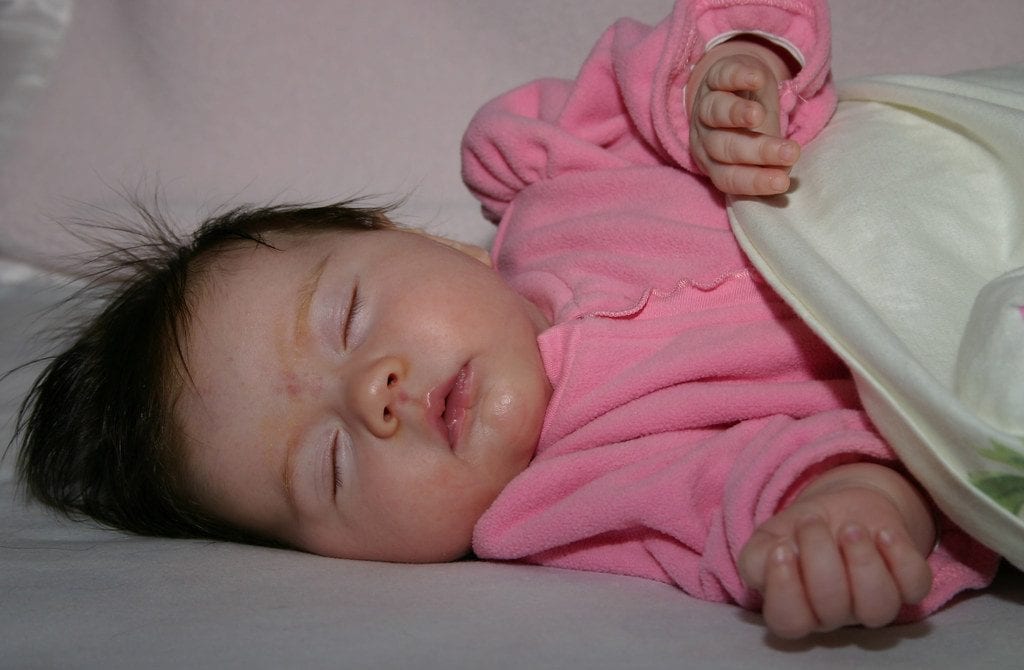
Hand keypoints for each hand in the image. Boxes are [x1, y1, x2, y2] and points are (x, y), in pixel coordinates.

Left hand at [688, 42, 799, 195]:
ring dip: (736, 114)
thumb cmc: (752, 129)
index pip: (728, 177)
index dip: (753, 182)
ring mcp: (706, 106)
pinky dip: (737, 78)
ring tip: (759, 115)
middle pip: (724, 147)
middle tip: (789, 153)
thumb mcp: (761, 149)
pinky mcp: (715, 77)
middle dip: (757, 151)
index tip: (782, 182)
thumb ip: (768, 163)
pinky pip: (722, 77)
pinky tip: (757, 79)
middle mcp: (705, 137)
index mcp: (715, 163)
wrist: (736, 88)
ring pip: (715, 112)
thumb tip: (783, 178)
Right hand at [737, 465, 934, 638]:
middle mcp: (837, 614)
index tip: (782, 549)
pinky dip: (900, 556)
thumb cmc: (800, 530)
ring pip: (877, 606)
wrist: (845, 506)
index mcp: (798, 608)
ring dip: (862, 561)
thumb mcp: (769, 537)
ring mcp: (873, 602)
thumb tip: (769, 561)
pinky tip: (883, 533)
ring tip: (850, 527)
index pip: (789, 622)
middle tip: (812, 522)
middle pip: (832, 609)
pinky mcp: (908, 585)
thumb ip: (756, 556)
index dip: (785, 591)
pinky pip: (914, 585)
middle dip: (819, 557)